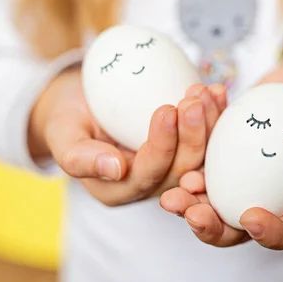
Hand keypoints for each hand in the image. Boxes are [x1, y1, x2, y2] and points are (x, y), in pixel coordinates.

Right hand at [29, 66, 226, 205]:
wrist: (83, 107)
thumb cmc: (69, 121)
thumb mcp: (64, 137)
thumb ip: (80, 158)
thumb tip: (114, 168)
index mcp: (122, 191)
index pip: (149, 173)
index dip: (162, 145)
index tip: (166, 110)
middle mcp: (153, 185)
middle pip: (183, 167)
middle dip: (193, 134)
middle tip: (194, 100)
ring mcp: (174, 167)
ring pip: (201, 153)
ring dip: (208, 122)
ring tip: (205, 91)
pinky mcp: (187, 149)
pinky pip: (207, 136)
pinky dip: (215, 113)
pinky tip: (218, 90)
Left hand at [160, 54, 282, 248]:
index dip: (268, 233)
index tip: (252, 216)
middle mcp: (267, 200)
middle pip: (236, 226)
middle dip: (210, 225)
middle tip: (191, 211)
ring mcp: (240, 180)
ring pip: (210, 198)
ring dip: (188, 197)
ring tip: (176, 187)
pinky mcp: (222, 156)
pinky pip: (202, 158)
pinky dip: (190, 149)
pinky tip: (180, 138)